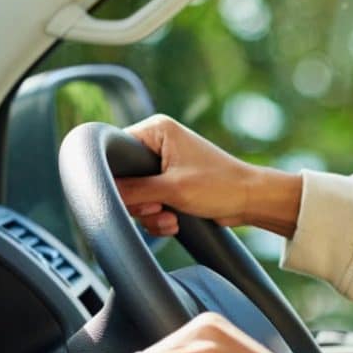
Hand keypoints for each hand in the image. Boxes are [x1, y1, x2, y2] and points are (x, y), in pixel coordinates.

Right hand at [116, 114, 302, 237]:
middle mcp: (158, 144)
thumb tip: (101, 193)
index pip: (115, 151)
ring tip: (171, 217)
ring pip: (136, 197)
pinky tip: (175, 222)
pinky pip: (150, 205)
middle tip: (159, 207)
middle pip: (124, 179)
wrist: (251, 201)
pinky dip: (159, 218)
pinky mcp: (171, 185)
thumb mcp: (171, 189)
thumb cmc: (219, 186)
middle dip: (141, 202)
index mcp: (156, 130)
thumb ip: (133, 191)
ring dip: (151, 215)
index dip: (118, 178)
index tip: (133, 195)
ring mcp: (164, 166)